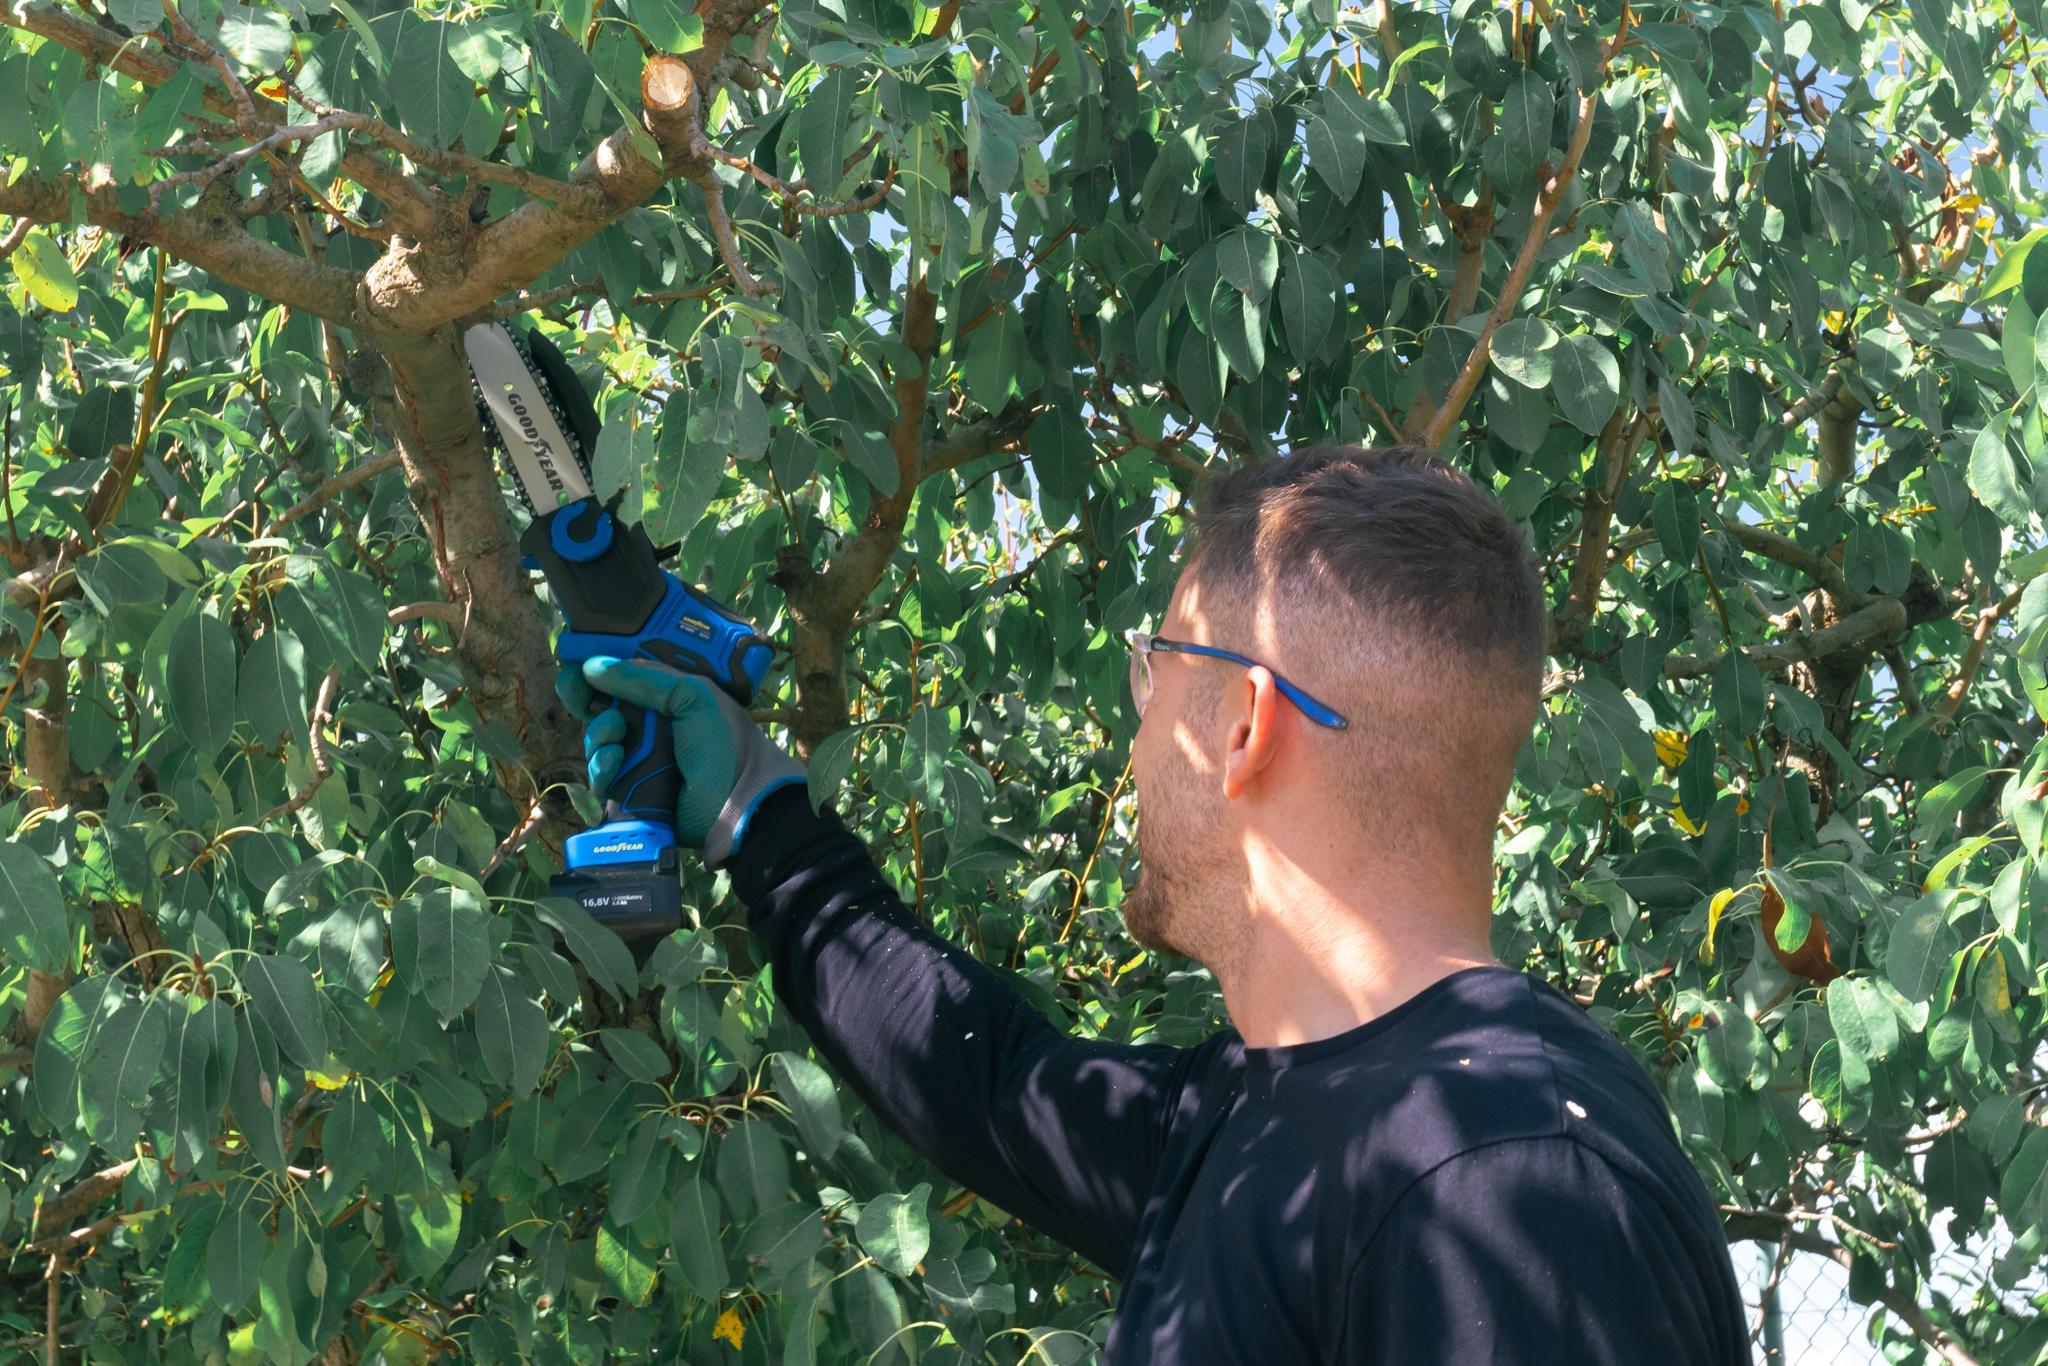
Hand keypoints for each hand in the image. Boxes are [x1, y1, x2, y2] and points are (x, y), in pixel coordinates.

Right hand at [555, 656, 804, 866]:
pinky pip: (601, 774)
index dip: (596, 673)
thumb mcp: (693, 696)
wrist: (738, 801)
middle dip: (587, 701)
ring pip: (596, 740)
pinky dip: (601, 766)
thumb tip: (593, 666)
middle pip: (599, 707)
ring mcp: (638, 757)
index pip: (623, 677)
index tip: (575, 666)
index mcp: (667, 696)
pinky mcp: (630, 788)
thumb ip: (645, 678)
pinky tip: (613, 761)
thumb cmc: (724, 743)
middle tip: (581, 697)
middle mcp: (650, 724)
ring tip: (615, 736)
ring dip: (598, 735)